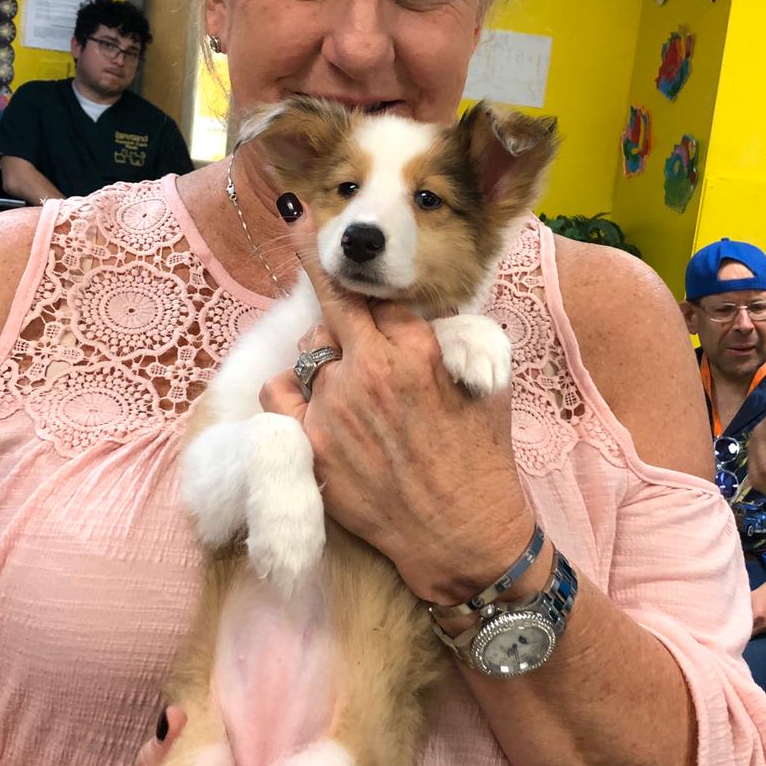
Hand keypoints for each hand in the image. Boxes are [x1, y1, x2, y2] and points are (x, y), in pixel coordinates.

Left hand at [258, 213, 532, 605]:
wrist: (461, 538)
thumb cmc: (482, 465)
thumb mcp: (487, 390)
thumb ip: (460, 346)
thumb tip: (439, 322)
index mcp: (419, 350)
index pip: (384, 297)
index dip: (370, 277)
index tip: (342, 245)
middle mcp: (372, 369)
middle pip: (336, 303)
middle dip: (319, 266)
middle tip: (298, 227)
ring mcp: (336, 407)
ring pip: (308, 350)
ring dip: (321, 353)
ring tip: (338, 372)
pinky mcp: (311, 446)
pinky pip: (278, 396)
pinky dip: (288, 392)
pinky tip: (305, 398)